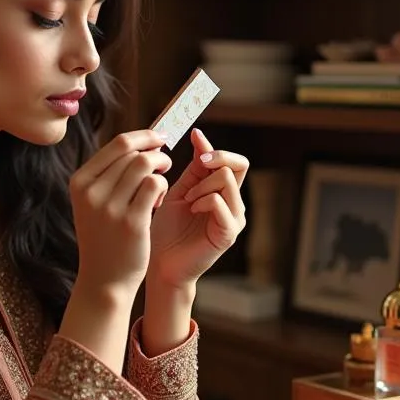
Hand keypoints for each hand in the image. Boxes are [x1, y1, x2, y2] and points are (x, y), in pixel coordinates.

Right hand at [69, 129, 170, 299]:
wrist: (104, 280)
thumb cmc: (104, 237)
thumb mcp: (94, 203)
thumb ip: (110, 174)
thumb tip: (141, 141)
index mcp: (80, 182)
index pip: (117, 144)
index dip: (143, 137)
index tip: (159, 139)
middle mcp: (92, 192)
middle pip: (132, 151)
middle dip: (155, 151)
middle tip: (164, 161)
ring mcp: (110, 207)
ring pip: (145, 164)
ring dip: (161, 166)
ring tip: (161, 181)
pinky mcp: (132, 222)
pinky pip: (155, 185)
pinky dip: (163, 186)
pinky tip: (158, 200)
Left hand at [148, 128, 247, 289]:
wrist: (161, 263)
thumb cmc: (167, 230)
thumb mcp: (179, 191)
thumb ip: (194, 169)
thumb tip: (199, 135)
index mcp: (222, 192)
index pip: (233, 161)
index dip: (214, 146)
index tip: (194, 135)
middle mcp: (234, 203)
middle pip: (238, 164)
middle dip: (215, 158)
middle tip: (196, 166)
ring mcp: (234, 219)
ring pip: (227, 180)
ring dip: (202, 184)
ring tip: (187, 198)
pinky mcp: (228, 234)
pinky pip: (221, 203)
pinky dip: (203, 200)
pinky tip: (190, 208)